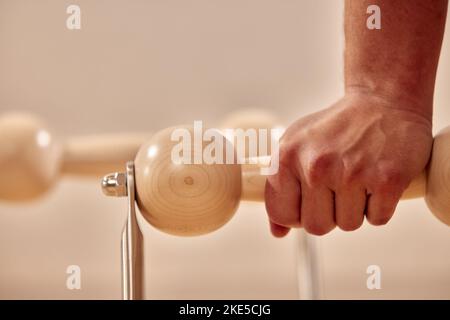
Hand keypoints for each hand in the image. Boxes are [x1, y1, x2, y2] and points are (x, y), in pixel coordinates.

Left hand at [265, 93, 432, 236]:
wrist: (383, 101)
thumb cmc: (335, 129)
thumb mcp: (297, 147)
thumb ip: (281, 189)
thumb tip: (278, 232)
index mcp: (286, 157)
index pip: (282, 214)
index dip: (297, 214)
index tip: (310, 200)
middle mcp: (315, 165)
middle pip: (316, 227)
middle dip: (329, 214)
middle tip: (338, 187)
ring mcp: (351, 173)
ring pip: (348, 225)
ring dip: (355, 209)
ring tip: (359, 178)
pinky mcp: (387, 179)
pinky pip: (377, 219)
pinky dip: (379, 207)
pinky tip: (377, 180)